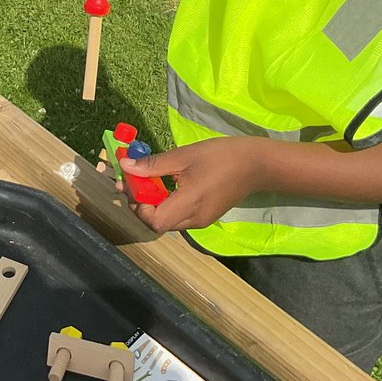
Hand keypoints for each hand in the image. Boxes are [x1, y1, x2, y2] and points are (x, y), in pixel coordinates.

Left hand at [118, 138, 260, 233]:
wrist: (256, 164)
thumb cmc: (221, 156)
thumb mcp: (184, 156)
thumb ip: (153, 165)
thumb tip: (125, 166)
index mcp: (189, 204)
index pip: (154, 221)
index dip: (138, 207)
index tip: (133, 185)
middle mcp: (194, 219)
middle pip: (158, 224)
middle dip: (142, 205)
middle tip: (135, 181)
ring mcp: (201, 220)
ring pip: (168, 222)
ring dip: (154, 205)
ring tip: (149, 181)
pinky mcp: (206, 217)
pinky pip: (179, 217)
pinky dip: (167, 205)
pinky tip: (167, 186)